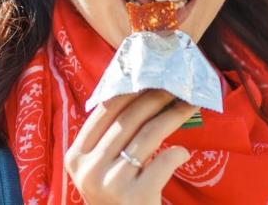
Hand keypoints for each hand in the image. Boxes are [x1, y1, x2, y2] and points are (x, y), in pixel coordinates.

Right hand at [64, 90, 197, 204]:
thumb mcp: (102, 165)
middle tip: (179, 84)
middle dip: (158, 96)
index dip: (133, 87)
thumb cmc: (116, 194)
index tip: (155, 75)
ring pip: (150, 135)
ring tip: (190, 105)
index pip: (106, 108)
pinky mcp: (136, 198)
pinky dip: (177, 153)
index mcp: (77, 155)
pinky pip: (163, 162)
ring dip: (174, 115)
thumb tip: (143, 87)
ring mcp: (111, 184)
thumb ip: (112, 135)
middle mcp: (89, 169)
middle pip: (130, 118)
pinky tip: (183, 152)